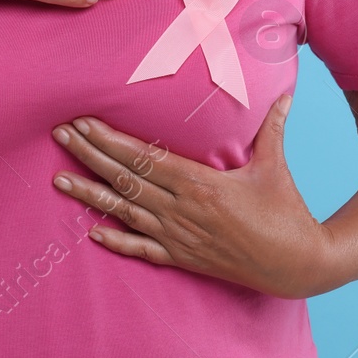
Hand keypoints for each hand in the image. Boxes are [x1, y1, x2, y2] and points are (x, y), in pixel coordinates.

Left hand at [50, 94, 332, 298]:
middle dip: (90, 155)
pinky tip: (93, 231)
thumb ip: (271, 127)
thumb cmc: (287, 212)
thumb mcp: (274, 165)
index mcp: (201, 184)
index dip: (111, 140)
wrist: (298, 265)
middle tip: (61, 134)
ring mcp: (180, 237)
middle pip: (126, 179)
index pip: (145, 158)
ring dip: (91, 195)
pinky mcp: (184, 258)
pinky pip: (143, 250)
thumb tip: (284, 92)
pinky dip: (117, 241)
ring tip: (59, 179)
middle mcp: (183, 211)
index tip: (86, 122)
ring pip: (125, 213)